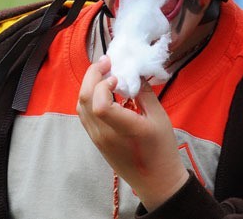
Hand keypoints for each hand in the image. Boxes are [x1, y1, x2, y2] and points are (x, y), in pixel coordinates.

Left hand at [78, 55, 188, 211]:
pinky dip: (89, 97)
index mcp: (124, 130)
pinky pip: (84, 115)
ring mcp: (97, 139)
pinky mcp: (96, 140)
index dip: (104, 84)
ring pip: (80, 106)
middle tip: (106, 61)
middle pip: (84, 100)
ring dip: (88, 85)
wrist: (157, 181)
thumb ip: (144, 93)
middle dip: (92, 75)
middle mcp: (104, 135)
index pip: (99, 105)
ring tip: (104, 72)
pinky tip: (103, 89)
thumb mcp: (159, 118)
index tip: (118, 75)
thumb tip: (133, 72)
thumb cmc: (162, 150)